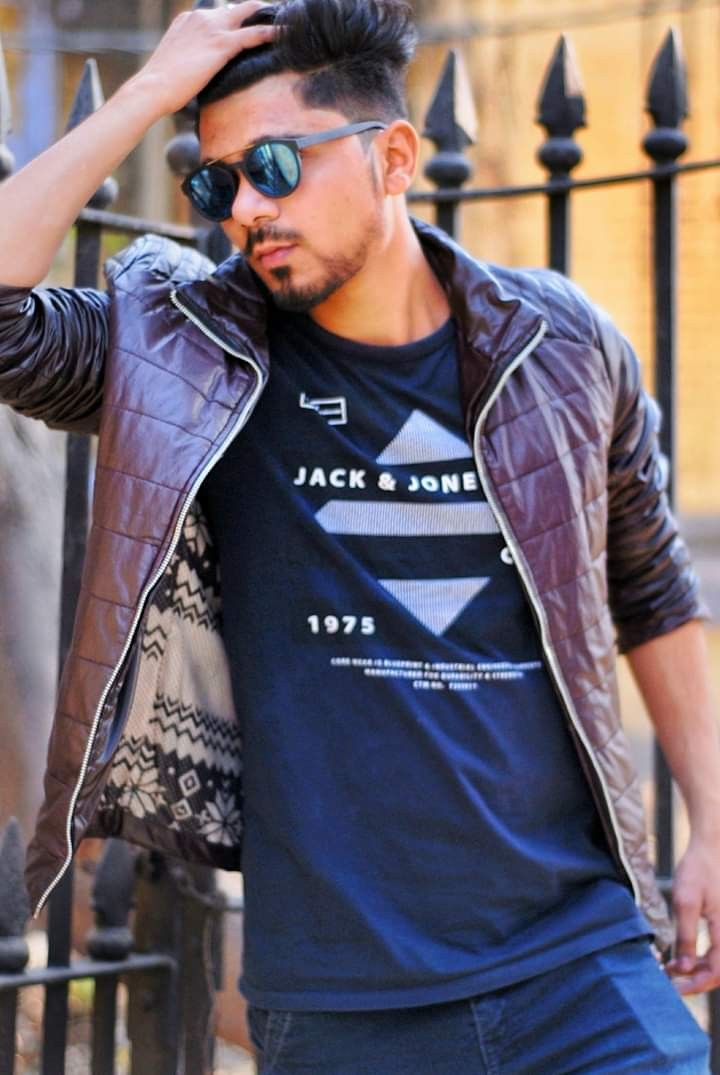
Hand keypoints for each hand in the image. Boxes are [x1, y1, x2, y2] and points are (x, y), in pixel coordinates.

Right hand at [134, 2, 276, 116]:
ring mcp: (211, 28)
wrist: (153, 87)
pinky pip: (253, 34)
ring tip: (284, 23)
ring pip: (247, 14)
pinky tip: (282, 34)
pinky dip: (270, 33)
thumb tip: (202, 72)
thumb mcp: (178, 62)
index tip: (249, 25)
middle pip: (235, 8)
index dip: (236, 19)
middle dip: (254, 11)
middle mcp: (200, 17)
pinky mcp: (221, 44)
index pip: (219, 13)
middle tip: (273, 17)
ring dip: (266, 18)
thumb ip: (193, 58)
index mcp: (188, 19)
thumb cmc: (162, 84)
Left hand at [665, 833, 719, 993]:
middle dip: (696, 981)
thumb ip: (685, 936)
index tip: (674, 987)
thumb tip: (682, 969)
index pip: (717, 971)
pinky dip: (701, 960)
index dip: (697, 983)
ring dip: (698, 972)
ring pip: (719, 964)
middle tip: (671, 984)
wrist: (711, 848)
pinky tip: (682, 960)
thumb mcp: (685, 902)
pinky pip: (718, 953)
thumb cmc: (698, 871)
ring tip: (673, 973)